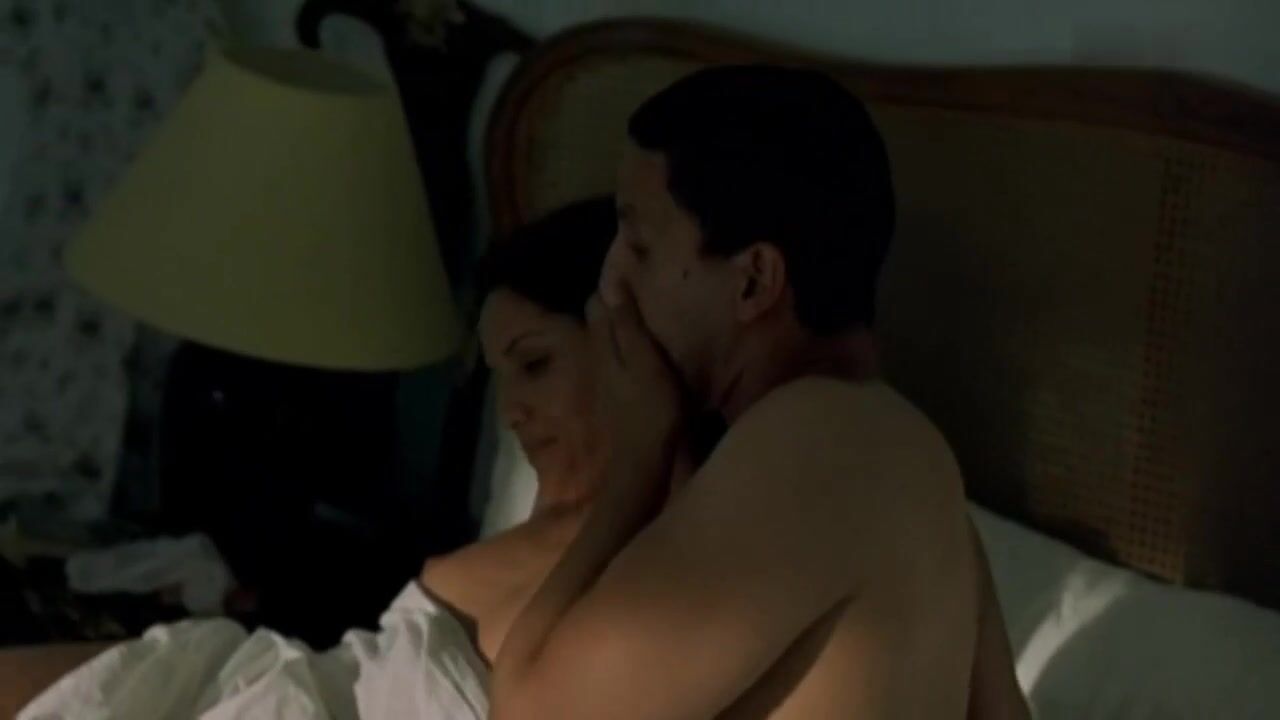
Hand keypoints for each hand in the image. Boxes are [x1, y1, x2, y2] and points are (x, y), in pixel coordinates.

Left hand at [587, 287, 685, 495]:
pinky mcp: (606, 401)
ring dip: (608, 331)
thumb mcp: (647, 364)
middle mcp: (595, 360)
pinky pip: (606, 366)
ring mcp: (598, 382)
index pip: (598, 307)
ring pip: (597, 345)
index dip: (609, 291)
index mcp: (605, 346)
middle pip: (594, 325)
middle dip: (604, 309)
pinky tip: (627, 359)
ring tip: (628, 321)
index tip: (626, 278)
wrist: (638, 461)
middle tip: (627, 296)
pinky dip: (613, 355)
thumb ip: (629, 328)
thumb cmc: (652, 409)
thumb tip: (612, 288)